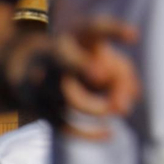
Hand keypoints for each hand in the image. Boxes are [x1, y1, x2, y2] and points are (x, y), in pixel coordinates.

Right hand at [6, 17, 140, 140]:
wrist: (28, 68)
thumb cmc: (79, 60)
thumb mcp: (103, 58)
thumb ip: (122, 77)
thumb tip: (124, 107)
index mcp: (75, 37)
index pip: (93, 29)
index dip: (114, 31)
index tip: (135, 37)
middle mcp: (54, 56)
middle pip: (64, 60)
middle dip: (80, 66)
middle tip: (102, 77)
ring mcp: (42, 82)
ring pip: (66, 97)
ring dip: (95, 106)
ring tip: (119, 109)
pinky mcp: (39, 107)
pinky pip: (62, 124)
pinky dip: (87, 133)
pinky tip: (110, 134)